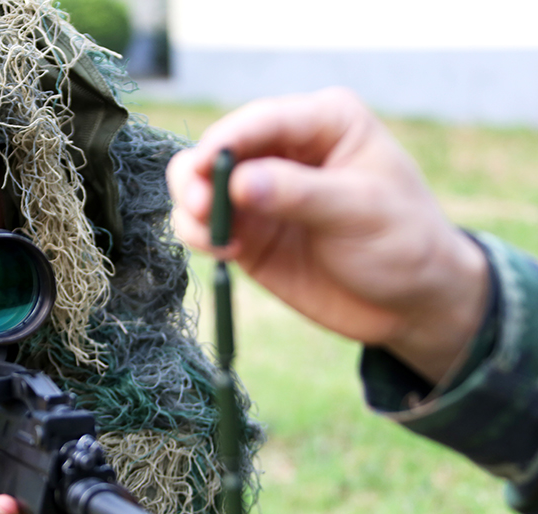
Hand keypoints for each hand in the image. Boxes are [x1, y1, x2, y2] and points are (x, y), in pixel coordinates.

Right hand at [167, 87, 488, 382]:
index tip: (204, 168)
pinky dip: (200, 235)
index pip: (261, 120)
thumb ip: (299, 193)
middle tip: (202, 208)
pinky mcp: (247, 230)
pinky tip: (225, 252)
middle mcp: (284, 149)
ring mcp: (260, 191)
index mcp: (323, 123)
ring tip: (213, 238)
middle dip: (199, 175)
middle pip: (217, 148)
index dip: (226, 141)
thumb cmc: (403, 241)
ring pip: (198, 184)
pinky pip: (203, 225)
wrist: (411, 302)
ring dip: (192, 208)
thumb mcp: (360, 211)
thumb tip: (238, 183)